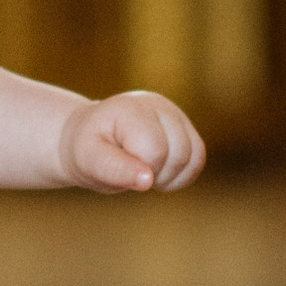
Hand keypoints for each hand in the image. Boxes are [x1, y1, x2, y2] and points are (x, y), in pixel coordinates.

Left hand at [58, 88, 205, 194]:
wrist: (91, 136)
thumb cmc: (88, 149)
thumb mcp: (89, 161)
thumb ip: (115, 170)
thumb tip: (147, 180)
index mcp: (132, 109)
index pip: (155, 150)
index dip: (140, 171)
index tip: (118, 166)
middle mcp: (159, 105)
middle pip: (179, 155)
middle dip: (156, 174)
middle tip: (129, 169)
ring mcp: (175, 114)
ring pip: (194, 158)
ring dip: (170, 176)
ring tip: (143, 169)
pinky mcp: (185, 127)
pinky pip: (198, 159)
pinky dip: (182, 174)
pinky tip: (158, 172)